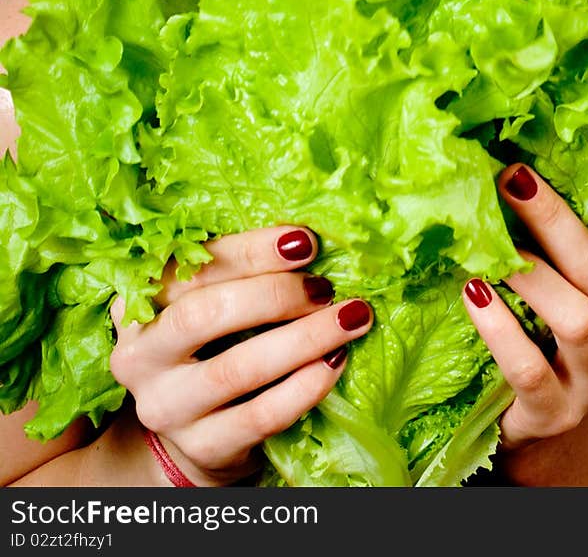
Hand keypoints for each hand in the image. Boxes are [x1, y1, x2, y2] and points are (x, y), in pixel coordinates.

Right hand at [108, 224, 372, 485]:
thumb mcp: (208, 302)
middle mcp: (140, 355)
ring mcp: (166, 406)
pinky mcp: (201, 446)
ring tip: (349, 319)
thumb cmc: (211, 344)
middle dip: (274, 294)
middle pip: (204, 314)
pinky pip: (259, 416)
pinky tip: (335, 362)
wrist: (196, 431)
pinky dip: (304, 387)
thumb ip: (240, 273)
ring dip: (303, 339)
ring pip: (236, 369)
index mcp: (139, 301)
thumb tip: (308, 242)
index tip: (304, 240)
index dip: (250, 251)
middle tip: (326, 286)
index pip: (190, 267)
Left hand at [462, 165, 587, 450]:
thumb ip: (566, 246)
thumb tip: (521, 167)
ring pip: (575, 320)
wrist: (533, 421)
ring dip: (529, 275)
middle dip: (554, 220)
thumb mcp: (571, 289)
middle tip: (514, 178)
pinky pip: (529, 367)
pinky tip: (474, 292)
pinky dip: (498, 326)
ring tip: (489, 247)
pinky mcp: (555, 413)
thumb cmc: (550, 335)